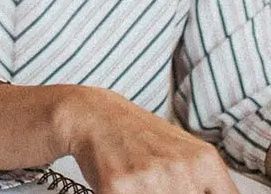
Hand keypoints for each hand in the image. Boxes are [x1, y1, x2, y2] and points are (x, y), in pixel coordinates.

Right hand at [60, 87, 237, 193]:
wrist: (95, 116)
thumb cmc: (140, 135)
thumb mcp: (188, 152)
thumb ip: (207, 183)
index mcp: (204, 162)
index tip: (192, 193)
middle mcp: (180, 169)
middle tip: (156, 186)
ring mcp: (149, 179)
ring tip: (141, 186)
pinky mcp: (117, 187)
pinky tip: (124, 186)